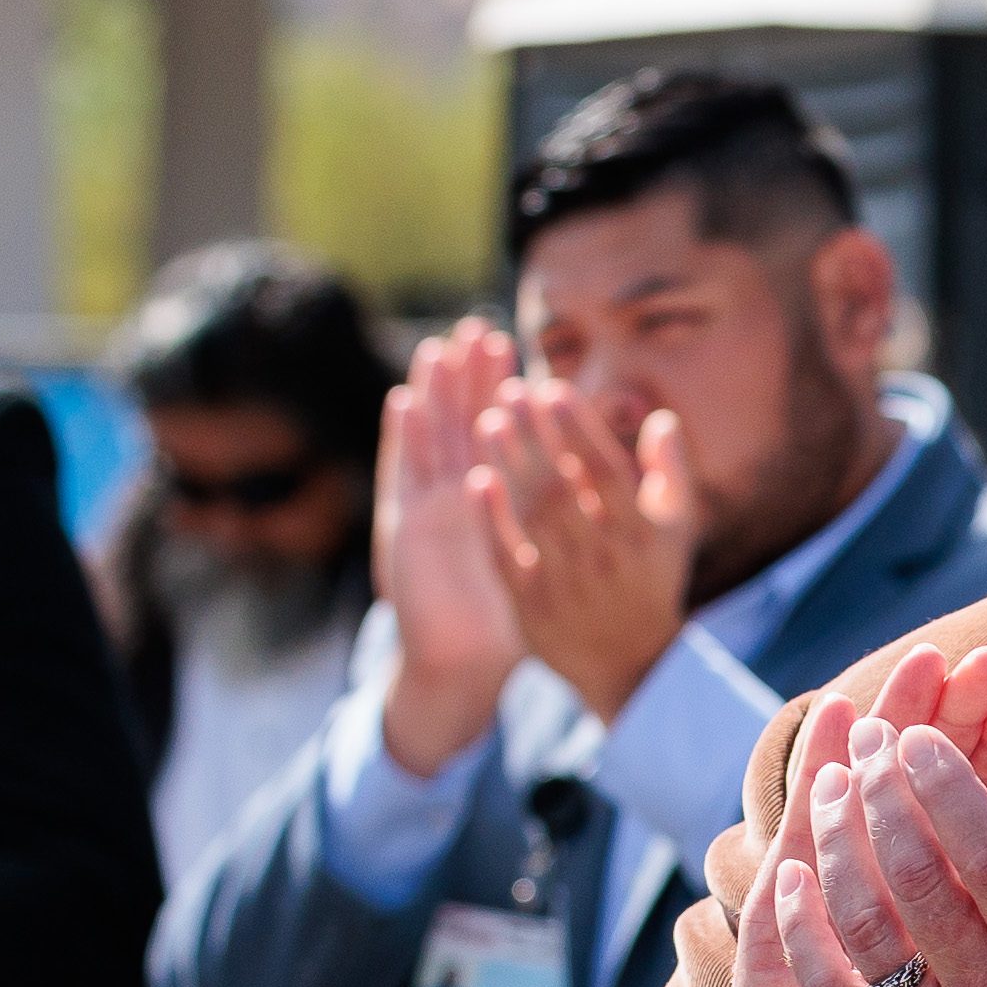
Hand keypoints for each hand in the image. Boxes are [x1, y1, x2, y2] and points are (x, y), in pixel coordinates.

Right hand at [371, 328, 527, 774]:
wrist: (462, 660)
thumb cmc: (505, 610)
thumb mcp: (534, 553)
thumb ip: (553, 514)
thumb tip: (583, 476)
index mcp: (488, 498)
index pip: (490, 428)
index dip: (494, 386)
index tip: (503, 339)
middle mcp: (453, 495)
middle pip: (457, 421)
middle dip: (464, 376)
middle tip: (473, 326)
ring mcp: (426, 508)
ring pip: (429, 437)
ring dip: (432, 393)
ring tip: (437, 346)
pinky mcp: (404, 529)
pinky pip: (404, 477)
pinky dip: (402, 439)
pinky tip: (404, 400)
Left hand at [475, 372, 708, 726]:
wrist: (629, 664)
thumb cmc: (650, 580)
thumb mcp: (676, 529)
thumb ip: (670, 472)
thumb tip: (660, 419)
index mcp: (643, 532)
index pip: (607, 472)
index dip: (580, 431)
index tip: (553, 390)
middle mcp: (606, 557)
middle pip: (563, 487)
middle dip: (536, 436)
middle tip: (509, 392)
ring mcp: (567, 583)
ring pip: (532, 516)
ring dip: (509, 465)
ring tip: (488, 420)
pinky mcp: (533, 606)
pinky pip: (507, 556)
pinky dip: (492, 519)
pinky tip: (475, 480)